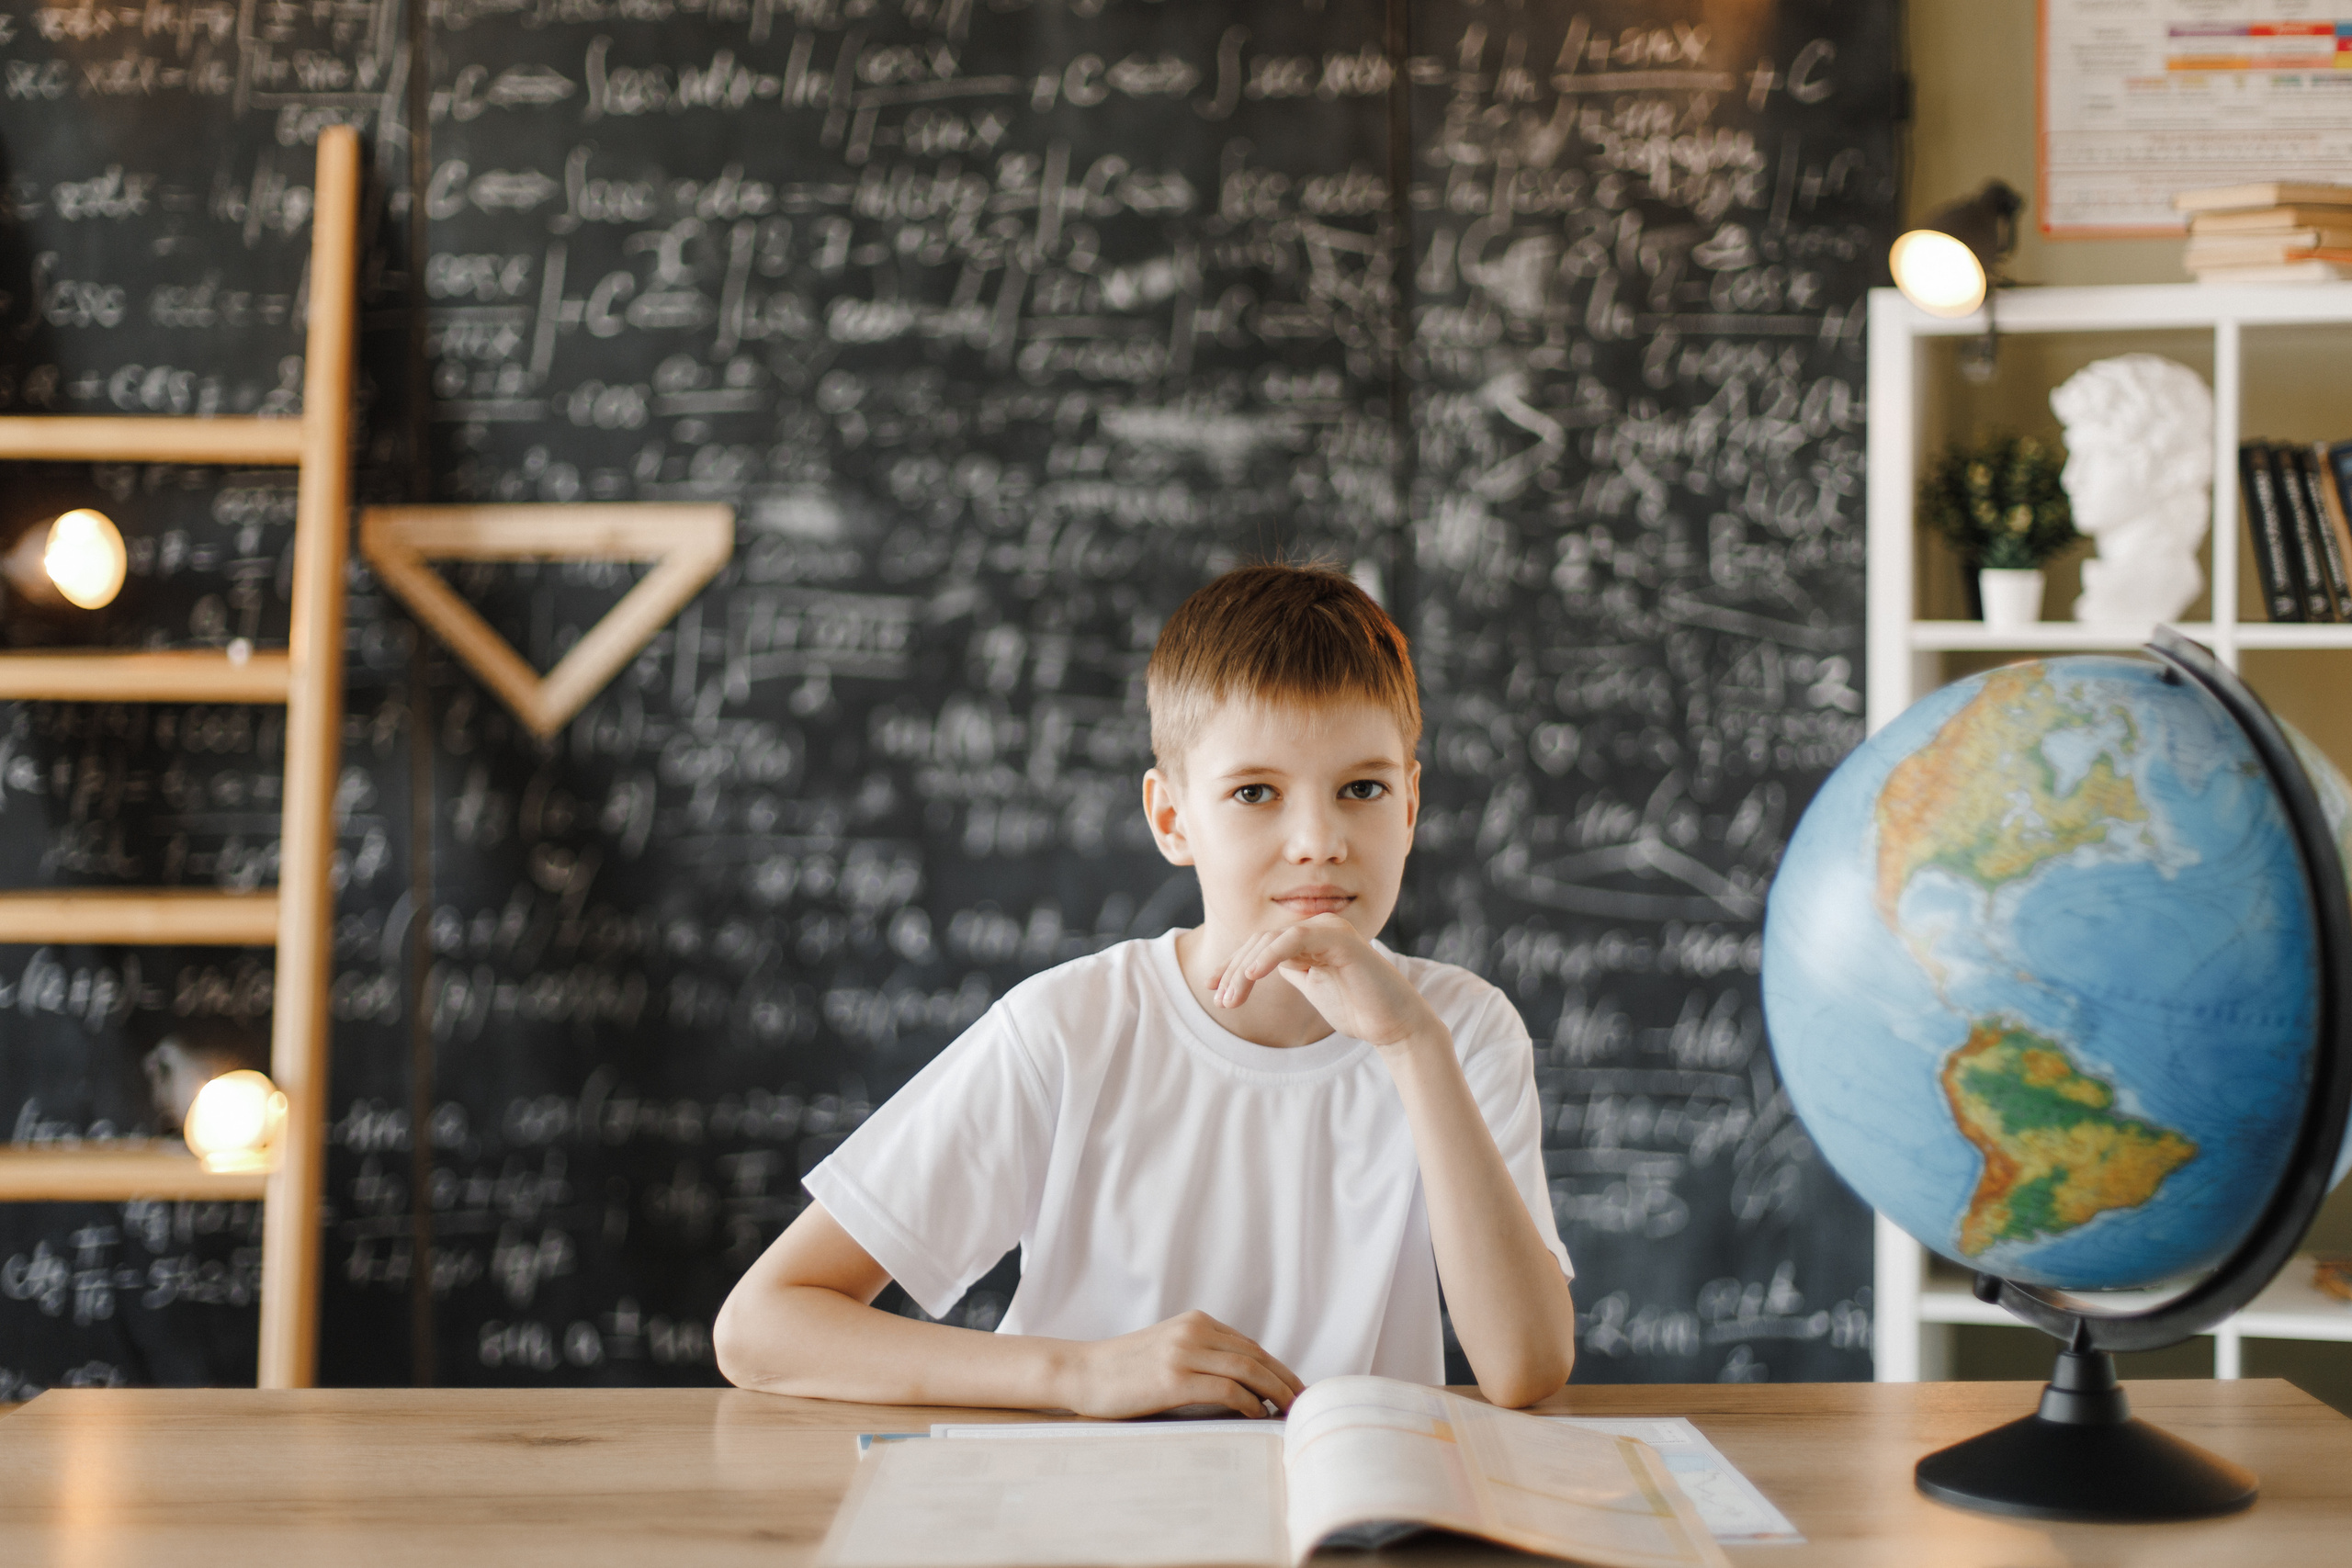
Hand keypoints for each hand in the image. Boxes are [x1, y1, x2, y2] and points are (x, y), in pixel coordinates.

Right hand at [1058, 1310, 1305, 1418]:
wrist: (1082, 1372)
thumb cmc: (1125, 1370)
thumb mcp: (1168, 1351)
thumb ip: (1202, 1357)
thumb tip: (1245, 1387)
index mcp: (1196, 1322)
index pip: (1250, 1346)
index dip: (1278, 1369)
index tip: (1296, 1390)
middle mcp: (1194, 1331)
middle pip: (1256, 1356)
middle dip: (1285, 1381)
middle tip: (1304, 1404)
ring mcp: (1183, 1353)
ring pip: (1247, 1370)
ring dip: (1274, 1393)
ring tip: (1288, 1413)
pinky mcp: (1173, 1378)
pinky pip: (1225, 1389)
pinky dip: (1247, 1403)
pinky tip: (1256, 1415)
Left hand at [1210, 913, 1443, 1050]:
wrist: (1395, 1025)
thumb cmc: (1358, 1008)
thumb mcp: (1313, 987)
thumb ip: (1293, 970)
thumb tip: (1258, 964)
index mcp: (1312, 937)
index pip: (1261, 944)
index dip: (1233, 964)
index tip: (1212, 987)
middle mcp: (1320, 927)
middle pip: (1261, 940)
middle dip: (1234, 971)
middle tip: (1221, 1001)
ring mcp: (1330, 929)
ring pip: (1272, 939)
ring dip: (1245, 969)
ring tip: (1231, 998)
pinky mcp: (1339, 939)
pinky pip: (1294, 939)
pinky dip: (1269, 955)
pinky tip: (1252, 974)